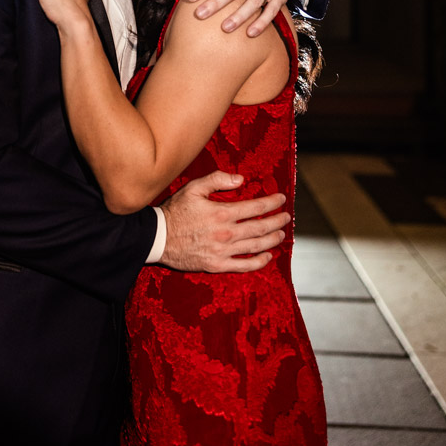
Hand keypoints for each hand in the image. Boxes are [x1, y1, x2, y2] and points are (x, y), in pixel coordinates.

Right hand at [159, 170, 289, 272]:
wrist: (158, 238)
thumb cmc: (175, 211)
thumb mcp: (193, 188)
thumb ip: (217, 180)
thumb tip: (240, 179)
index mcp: (222, 213)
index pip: (255, 207)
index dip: (271, 203)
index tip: (282, 199)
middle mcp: (226, 233)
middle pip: (260, 227)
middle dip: (277, 221)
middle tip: (287, 217)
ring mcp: (223, 251)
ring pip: (255, 246)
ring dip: (272, 240)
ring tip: (281, 234)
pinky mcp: (217, 265)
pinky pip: (244, 265)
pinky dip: (258, 262)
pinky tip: (267, 256)